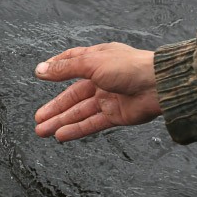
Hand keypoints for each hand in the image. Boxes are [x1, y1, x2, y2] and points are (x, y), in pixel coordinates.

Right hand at [34, 43, 160, 141]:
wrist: (158, 85)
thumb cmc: (128, 67)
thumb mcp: (91, 63)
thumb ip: (64, 69)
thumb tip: (40, 70)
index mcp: (98, 60)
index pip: (73, 62)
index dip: (56, 69)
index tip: (41, 75)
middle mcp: (102, 79)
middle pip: (73, 96)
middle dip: (55, 108)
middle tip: (38, 119)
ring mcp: (109, 98)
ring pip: (79, 112)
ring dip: (60, 122)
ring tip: (42, 131)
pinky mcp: (116, 115)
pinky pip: (91, 124)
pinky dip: (76, 130)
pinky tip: (61, 136)